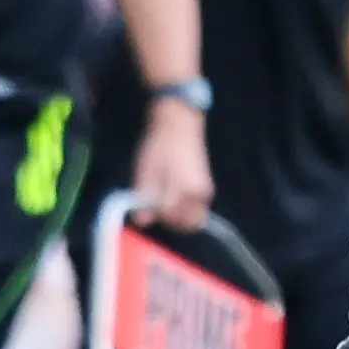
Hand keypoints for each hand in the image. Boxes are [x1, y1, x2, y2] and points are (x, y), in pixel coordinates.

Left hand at [134, 98, 213, 226]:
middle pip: (188, 223)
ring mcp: (206, 190)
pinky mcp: (206, 188)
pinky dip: (186, 209)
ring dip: (180, 216)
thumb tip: (142, 221)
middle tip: (156, 208)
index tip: (147, 204)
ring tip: (164, 201)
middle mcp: (200, 193)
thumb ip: (144, 198)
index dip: (156, 212)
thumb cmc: (159, 146)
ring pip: (195, 218)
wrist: (179, 125)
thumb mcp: (145, 171)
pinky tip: (173, 195)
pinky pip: (197, 208)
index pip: (169, 215)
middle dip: (171, 220)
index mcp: (185, 188)